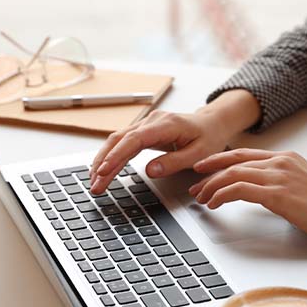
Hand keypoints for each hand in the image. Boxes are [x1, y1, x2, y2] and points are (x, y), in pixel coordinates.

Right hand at [89, 89, 261, 194]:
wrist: (211, 123)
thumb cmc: (208, 137)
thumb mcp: (198, 154)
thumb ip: (174, 162)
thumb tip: (150, 172)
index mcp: (165, 125)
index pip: (133, 140)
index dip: (116, 156)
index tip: (104, 171)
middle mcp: (151, 121)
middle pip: (119, 140)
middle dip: (104, 163)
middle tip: (94, 185)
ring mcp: (145, 125)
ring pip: (117, 141)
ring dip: (103, 161)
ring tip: (94, 182)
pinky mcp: (143, 132)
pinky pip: (122, 143)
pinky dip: (111, 157)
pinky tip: (102, 170)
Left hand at [189, 148, 306, 248]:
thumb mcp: (304, 189)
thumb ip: (283, 186)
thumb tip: (265, 196)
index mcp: (287, 159)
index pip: (244, 154)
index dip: (219, 161)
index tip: (203, 170)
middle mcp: (281, 162)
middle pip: (233, 161)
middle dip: (208, 173)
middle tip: (194, 186)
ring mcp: (280, 176)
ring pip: (232, 174)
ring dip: (211, 187)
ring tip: (201, 200)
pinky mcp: (279, 194)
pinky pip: (239, 189)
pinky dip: (221, 195)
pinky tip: (215, 204)